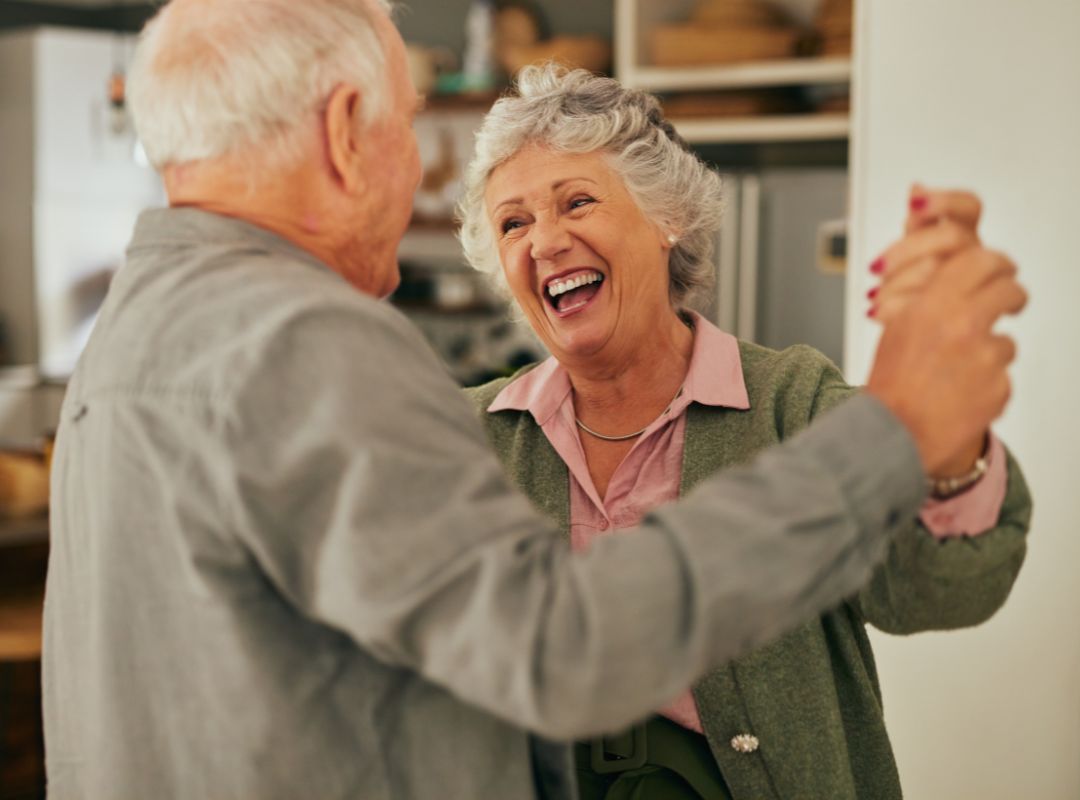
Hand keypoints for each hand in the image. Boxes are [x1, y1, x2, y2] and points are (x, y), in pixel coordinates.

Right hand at [865, 244, 1026, 475]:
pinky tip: (960, 395)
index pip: (981, 261)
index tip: (1001, 271)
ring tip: (958, 373)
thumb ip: (930, 302)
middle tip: (1010, 303)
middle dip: (1012, 297)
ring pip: (1006, 341)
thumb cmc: (890, 386)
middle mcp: (962, 324)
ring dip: (990, 352)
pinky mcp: (999, 387)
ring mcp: (984, 357)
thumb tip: (958, 284)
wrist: (891, 434)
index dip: (997, 263)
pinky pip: (1002, 377)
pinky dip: (987, 385)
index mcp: (932, 305)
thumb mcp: (898, 329)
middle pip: (1009, 291)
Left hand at [868, 184, 982, 323]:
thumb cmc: (927, 286)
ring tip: (873, 296)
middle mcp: (971, 257)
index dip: (944, 202)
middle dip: (907, 249)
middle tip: (875, 266)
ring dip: (899, 283)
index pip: (967, 208)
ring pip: (942, 272)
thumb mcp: (919, 250)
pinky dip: (897, 309)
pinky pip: (932, 309)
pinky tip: (876, 313)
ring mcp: (968, 285)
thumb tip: (916, 186)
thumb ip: (919, 222)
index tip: (914, 202)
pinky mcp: (959, 314)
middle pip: (952, 238)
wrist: (925, 335)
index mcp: (963, 235)